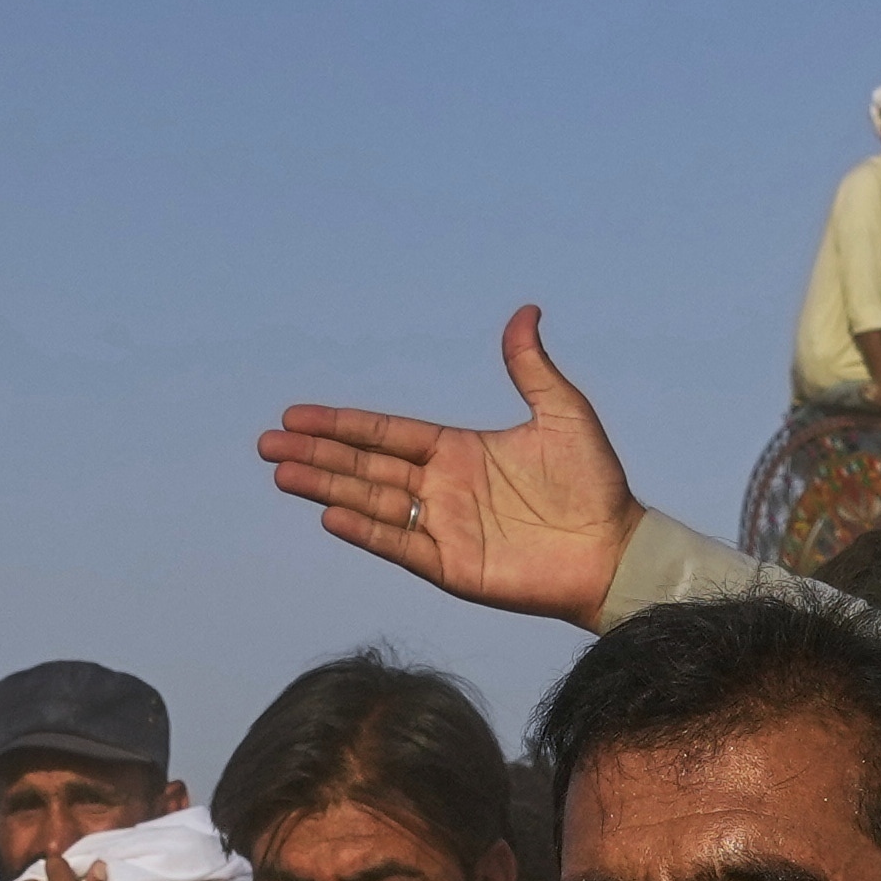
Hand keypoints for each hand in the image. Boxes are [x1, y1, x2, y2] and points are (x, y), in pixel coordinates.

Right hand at [256, 308, 641, 624]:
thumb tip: (524, 312)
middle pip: (365, 467)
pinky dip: (367, 531)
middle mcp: (442, 489)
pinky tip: (331, 515)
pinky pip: (401, 546)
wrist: (615, 548)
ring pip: (372, 503)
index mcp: (458, 451)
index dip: (342, 425)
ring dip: (326, 489)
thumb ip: (530, 368)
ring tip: (282, 475)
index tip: (296, 416)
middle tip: (266, 446)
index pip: (386, 434)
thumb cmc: (595, 484)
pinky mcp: (453, 568)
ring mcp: (444, 530)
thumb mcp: (562, 413)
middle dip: (316, 455)